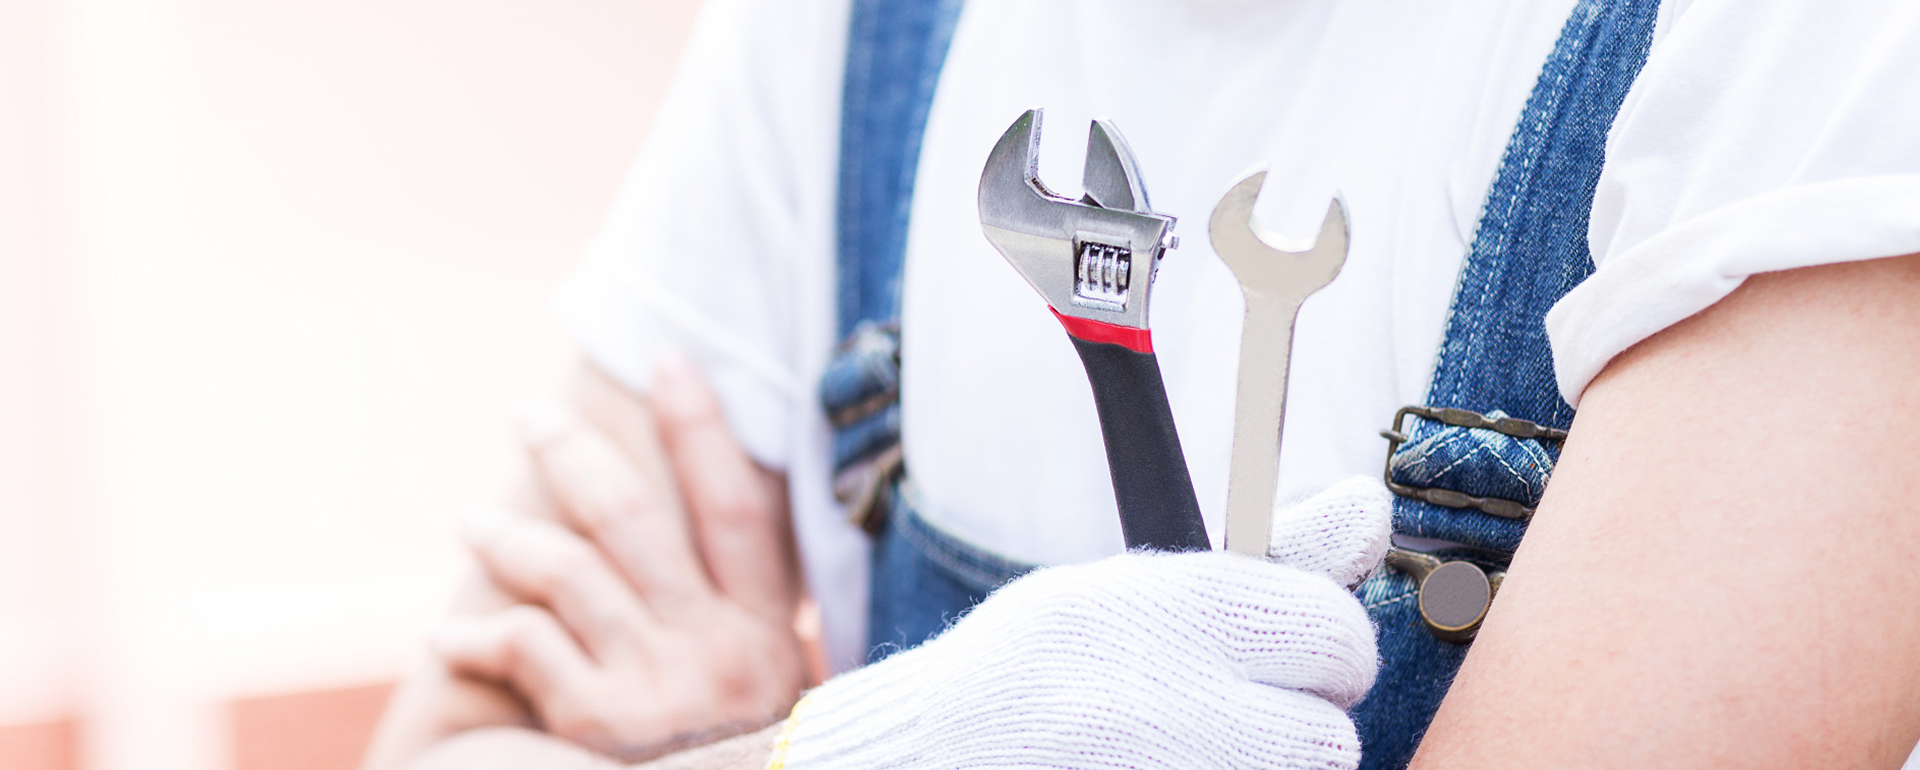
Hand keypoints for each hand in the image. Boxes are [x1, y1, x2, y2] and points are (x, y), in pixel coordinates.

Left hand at [431, 359, 807, 759]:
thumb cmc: (733, 765)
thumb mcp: (765, 697)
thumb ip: (739, 629)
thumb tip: (689, 541)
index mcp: (767, 632)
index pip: (736, 505)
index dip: (701, 427)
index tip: (669, 362)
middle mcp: (718, 648)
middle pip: (635, 518)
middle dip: (571, 456)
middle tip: (525, 418)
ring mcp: (657, 684)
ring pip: (567, 569)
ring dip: (507, 538)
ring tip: (472, 525)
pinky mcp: (598, 724)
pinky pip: (525, 645)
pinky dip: (478, 636)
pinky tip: (446, 636)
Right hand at [767, 477, 1391, 769]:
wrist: (920, 764)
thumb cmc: (1036, 676)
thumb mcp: (1130, 595)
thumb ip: (1264, 566)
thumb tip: (1370, 506)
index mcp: (1155, 608)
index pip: (1337, 633)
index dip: (1326, 656)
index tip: (1286, 662)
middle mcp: (1154, 696)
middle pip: (1329, 743)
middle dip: (1293, 738)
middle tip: (1226, 728)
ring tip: (1171, 758)